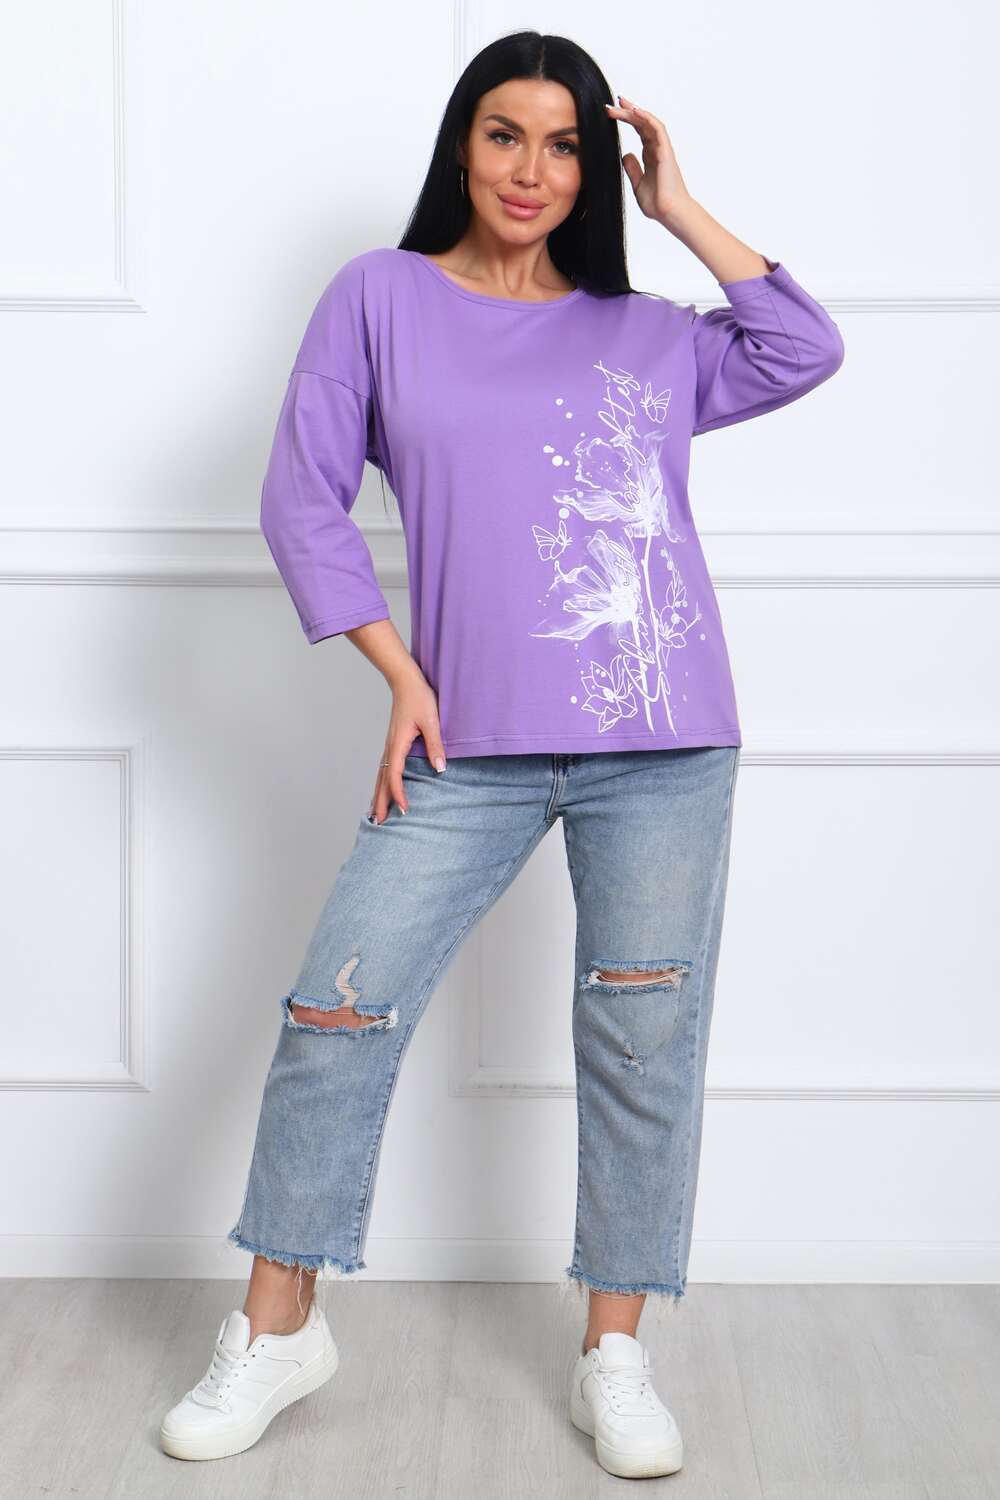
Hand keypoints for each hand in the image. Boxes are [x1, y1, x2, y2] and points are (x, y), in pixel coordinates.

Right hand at [368, 673, 446, 823]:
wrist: (406, 682)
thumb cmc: (419, 698)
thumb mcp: (431, 721)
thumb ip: (435, 745)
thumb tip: (440, 769)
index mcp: (398, 744)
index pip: (395, 776)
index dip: (399, 794)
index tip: (405, 810)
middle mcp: (390, 748)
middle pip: (382, 780)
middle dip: (380, 802)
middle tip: (378, 824)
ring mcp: (389, 746)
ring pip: (380, 776)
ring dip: (378, 795)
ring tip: (376, 814)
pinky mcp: (393, 743)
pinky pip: (384, 768)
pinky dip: (382, 783)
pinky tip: (383, 789)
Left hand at [605, 94, 691, 224]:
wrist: (668, 212)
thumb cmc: (657, 202)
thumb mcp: (638, 184)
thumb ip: (632, 169)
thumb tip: (625, 155)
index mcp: (651, 155)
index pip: (639, 131)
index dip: (627, 119)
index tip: (612, 111)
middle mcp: (657, 149)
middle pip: (643, 123)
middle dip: (628, 111)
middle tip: (613, 102)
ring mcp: (662, 149)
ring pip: (649, 122)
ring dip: (635, 112)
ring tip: (620, 103)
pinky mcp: (666, 151)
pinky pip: (658, 129)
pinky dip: (647, 118)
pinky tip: (636, 111)